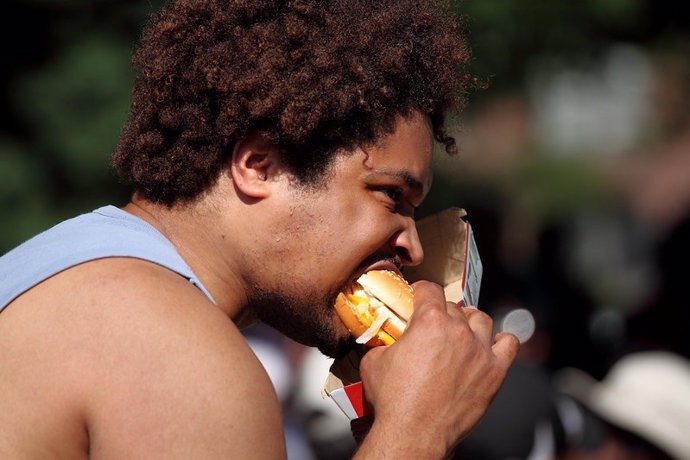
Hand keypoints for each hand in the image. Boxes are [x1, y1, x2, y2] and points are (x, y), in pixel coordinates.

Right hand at [355, 281, 518, 457]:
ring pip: (481, 319)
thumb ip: (384, 342)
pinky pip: (509, 344)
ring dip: (470, 321)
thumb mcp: (374, 361)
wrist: (414, 433)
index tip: (418, 299)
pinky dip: (500, 341)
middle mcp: (458, 331)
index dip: (421, 292)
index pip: (429, 289)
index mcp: (429, 321)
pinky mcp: (494, 372)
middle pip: (454, 306)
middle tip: (432, 327)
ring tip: (461, 332)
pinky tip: (489, 346)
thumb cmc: (394, 401)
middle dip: (441, 313)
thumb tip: (385, 340)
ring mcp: (479, 351)